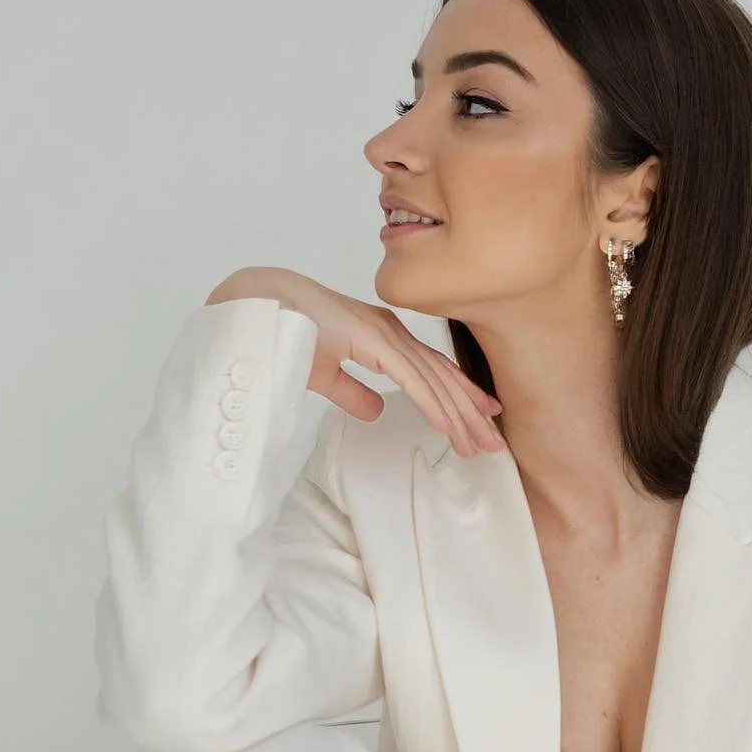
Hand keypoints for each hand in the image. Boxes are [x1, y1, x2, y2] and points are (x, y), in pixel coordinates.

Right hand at [204, 266, 505, 457]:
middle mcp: (392, 332)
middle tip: (494, 443)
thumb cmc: (284, 331)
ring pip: (433, 380)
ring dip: (458, 415)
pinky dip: (433, 403)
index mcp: (383, 336)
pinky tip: (448, 425)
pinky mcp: (371, 340)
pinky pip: (410, 378)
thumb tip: (376, 412)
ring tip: (478, 445)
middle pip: (441, 376)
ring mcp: (384, 333)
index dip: (459, 395)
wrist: (257, 306)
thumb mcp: (325, 373)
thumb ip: (352, 391)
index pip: (431, 370)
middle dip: (470, 411)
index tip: (482, 419)